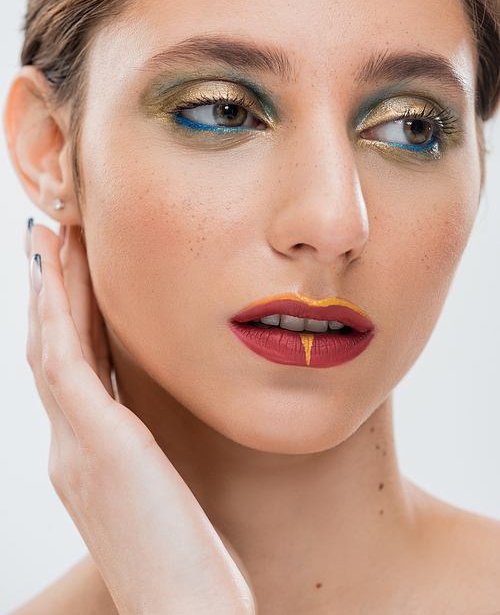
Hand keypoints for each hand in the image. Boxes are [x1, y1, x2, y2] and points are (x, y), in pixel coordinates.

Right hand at [26, 223, 255, 614]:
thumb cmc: (188, 566)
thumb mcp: (166, 500)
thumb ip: (153, 461)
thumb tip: (161, 432)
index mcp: (87, 461)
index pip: (71, 374)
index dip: (66, 322)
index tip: (71, 277)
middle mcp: (69, 449)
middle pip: (49, 352)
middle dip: (49, 294)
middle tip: (48, 240)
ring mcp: (75, 447)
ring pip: (50, 346)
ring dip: (48, 289)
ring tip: (50, 238)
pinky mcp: (97, 444)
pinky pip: (65, 361)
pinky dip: (57, 314)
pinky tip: (56, 273)